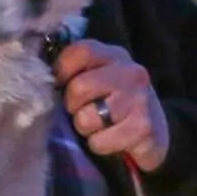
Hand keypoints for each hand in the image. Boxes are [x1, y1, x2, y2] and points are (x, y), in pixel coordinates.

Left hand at [55, 39, 171, 170]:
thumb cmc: (115, 103)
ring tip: (99, 126)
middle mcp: (131, 72)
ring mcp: (139, 100)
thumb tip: (41, 76)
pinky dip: (99, 145)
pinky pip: (99, 141)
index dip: (62, 70)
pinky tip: (112, 139)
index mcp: (115, 55)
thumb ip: (76, 70)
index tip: (62, 85)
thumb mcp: (100, 77)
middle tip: (83, 111)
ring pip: (85, 118)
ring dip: (85, 129)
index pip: (80, 51)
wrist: (155, 132)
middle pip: (78, 88)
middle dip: (72, 106)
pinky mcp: (143, 128)